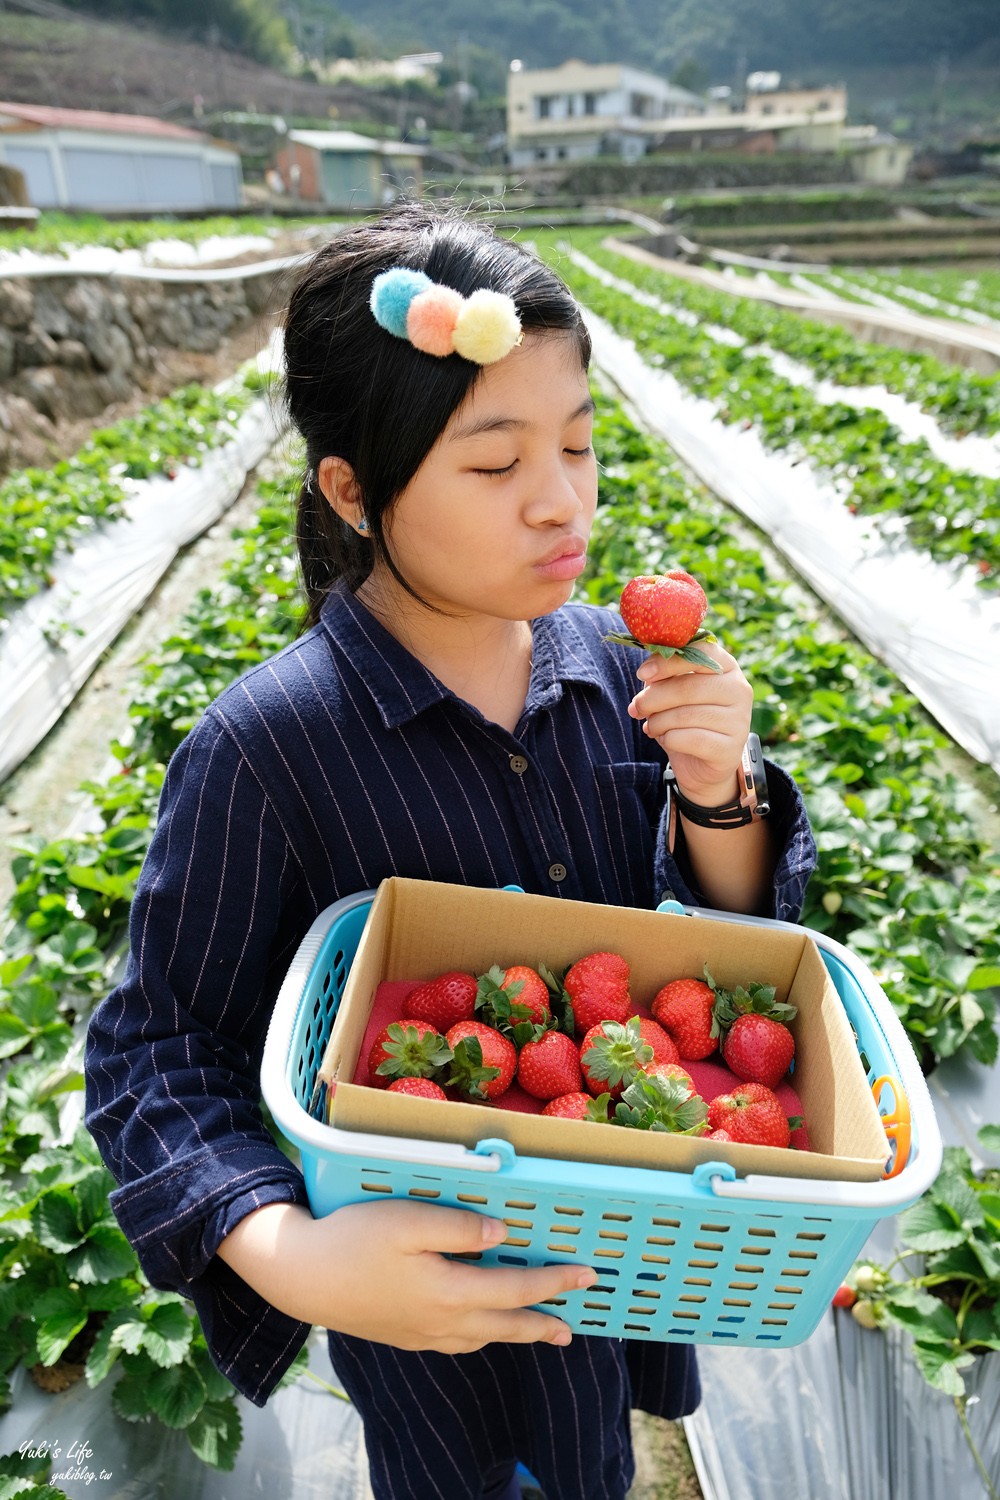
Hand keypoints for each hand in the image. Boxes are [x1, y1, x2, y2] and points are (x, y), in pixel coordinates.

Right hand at [218, 1199, 596, 1353]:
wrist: (301, 1275)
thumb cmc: (353, 1239)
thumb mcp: (406, 1219)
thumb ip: (458, 1227)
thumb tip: (503, 1236)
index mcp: (448, 1292)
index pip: (515, 1291)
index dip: (554, 1284)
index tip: (586, 1276)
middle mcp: (441, 1322)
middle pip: (505, 1327)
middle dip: (542, 1325)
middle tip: (573, 1328)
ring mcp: (420, 1334)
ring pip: (481, 1340)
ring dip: (514, 1334)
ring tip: (535, 1330)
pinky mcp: (402, 1335)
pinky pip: (455, 1343)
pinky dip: (480, 1337)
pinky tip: (477, 1329)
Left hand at [627, 639, 752, 805]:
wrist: (701, 763)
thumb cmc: (686, 719)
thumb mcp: (674, 692)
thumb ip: (664, 677)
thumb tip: (646, 673)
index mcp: (726, 667)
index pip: (700, 653)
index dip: (667, 662)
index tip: (642, 673)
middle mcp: (739, 690)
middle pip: (687, 687)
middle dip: (653, 698)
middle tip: (635, 708)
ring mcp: (738, 720)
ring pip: (685, 715)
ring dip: (658, 722)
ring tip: (652, 726)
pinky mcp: (730, 749)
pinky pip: (689, 739)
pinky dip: (669, 740)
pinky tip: (667, 740)